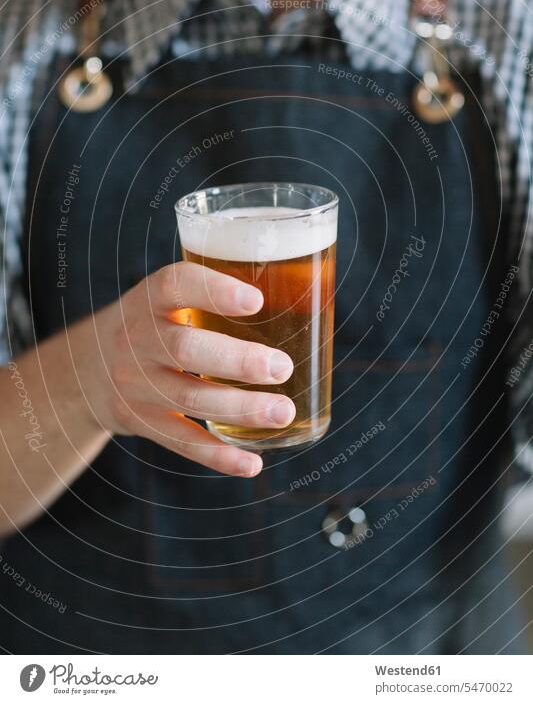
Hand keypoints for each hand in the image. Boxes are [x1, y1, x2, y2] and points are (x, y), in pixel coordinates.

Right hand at [92, 262, 294, 476]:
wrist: (87, 368)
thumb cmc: (150, 324)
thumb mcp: (164, 298)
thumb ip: (210, 295)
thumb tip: (296, 294)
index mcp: (150, 299)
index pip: (176, 284)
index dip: (215, 291)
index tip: (256, 301)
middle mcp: (138, 339)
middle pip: (185, 350)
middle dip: (238, 361)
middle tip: (282, 368)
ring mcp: (137, 384)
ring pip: (189, 399)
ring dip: (241, 408)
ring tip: (282, 411)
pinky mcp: (142, 422)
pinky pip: (182, 442)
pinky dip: (219, 456)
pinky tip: (253, 463)